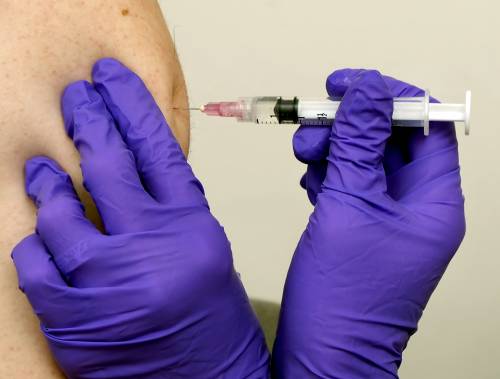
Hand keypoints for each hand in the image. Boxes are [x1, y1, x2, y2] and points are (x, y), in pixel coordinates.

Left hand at [12, 58, 268, 378]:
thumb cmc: (213, 324)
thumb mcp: (207, 252)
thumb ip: (173, 209)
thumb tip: (137, 170)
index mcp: (192, 228)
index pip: (157, 147)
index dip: (130, 105)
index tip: (111, 79)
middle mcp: (152, 249)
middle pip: (108, 163)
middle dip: (87, 119)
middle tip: (76, 96)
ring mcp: (109, 283)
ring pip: (60, 211)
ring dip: (48, 184)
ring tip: (44, 170)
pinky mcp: (74, 318)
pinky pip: (35, 263)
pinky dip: (34, 245)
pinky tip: (40, 237)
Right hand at [272, 70, 464, 377]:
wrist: (322, 356)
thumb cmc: (343, 292)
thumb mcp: (350, 206)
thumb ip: (359, 143)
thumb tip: (369, 89)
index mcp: (435, 202)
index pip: (426, 128)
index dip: (391, 98)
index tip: (348, 85)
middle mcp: (418, 209)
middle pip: (391, 143)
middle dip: (351, 126)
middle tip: (311, 123)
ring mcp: (388, 222)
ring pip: (365, 164)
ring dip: (334, 149)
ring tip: (302, 152)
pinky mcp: (361, 232)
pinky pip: (350, 188)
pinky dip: (329, 175)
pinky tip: (309, 180)